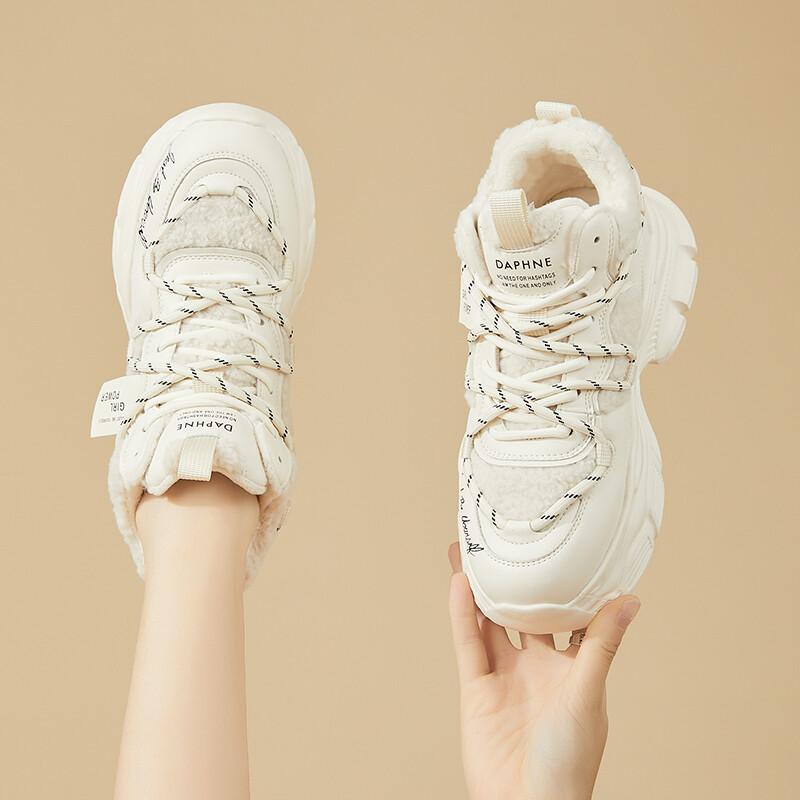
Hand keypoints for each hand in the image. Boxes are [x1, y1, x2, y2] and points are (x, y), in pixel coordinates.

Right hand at [447, 543, 639, 799]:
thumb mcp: (588, 693)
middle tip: (507, 542)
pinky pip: (470, 642)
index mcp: (571, 668)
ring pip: (489, 621)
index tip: (563, 549)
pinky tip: (460, 582)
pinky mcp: (477, 687)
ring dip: (480, 588)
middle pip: (523, 613)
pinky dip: (463, 613)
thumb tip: (631, 599)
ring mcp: (505, 675)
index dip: (565, 586)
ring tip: (472, 551)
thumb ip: (602, 644)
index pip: (569, 617)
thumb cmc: (570, 761)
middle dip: (516, 581)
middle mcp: (537, 667)